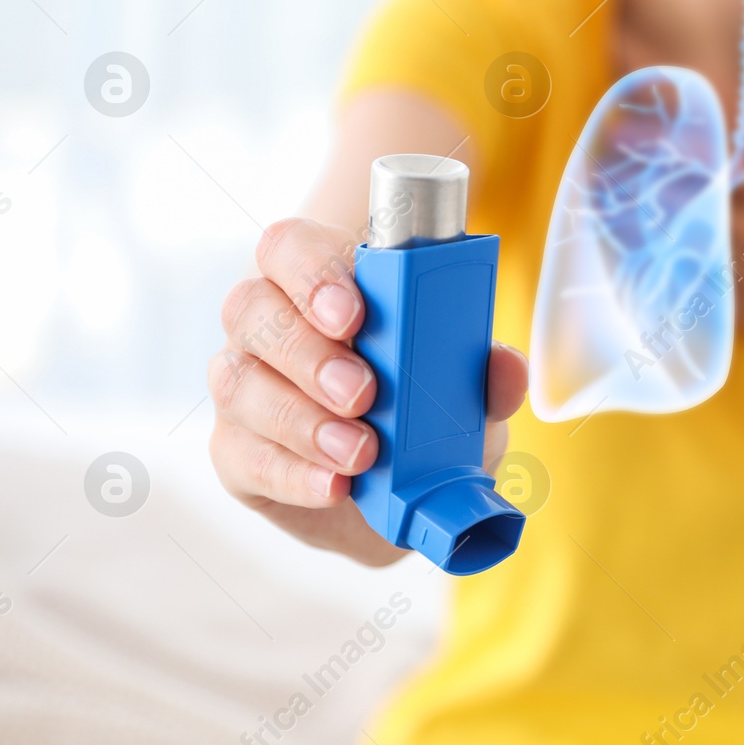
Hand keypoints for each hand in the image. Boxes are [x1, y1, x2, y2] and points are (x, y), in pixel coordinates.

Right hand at [207, 217, 528, 565]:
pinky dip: (294, 473)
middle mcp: (269, 323)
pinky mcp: (236, 449)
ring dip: (303, 419)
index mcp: (325, 282)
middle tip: (363, 392)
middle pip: (252, 307)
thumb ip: (487, 374)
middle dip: (309, 352)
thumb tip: (507, 365)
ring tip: (361, 452)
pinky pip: (244, 454)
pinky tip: (334, 485)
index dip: (313, 272)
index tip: (356, 314)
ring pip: (239, 382)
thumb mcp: (468, 393)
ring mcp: (245, 384)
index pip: (292, 247)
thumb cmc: (426, 414)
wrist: (401, 497)